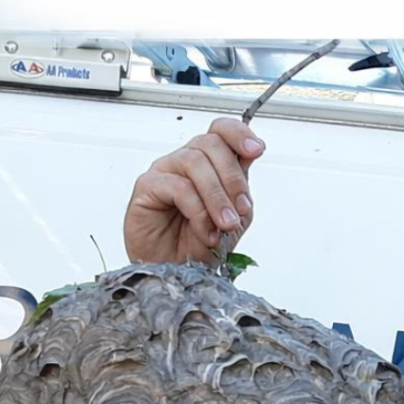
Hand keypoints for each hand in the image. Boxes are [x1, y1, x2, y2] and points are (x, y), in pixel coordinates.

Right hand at [123, 118, 264, 264]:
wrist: (178, 272)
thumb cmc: (202, 244)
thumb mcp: (236, 217)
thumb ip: (242, 188)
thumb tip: (248, 158)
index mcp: (211, 164)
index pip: (222, 131)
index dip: (239, 133)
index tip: (256, 149)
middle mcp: (187, 162)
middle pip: (211, 144)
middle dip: (233, 179)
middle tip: (240, 211)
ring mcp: (166, 171)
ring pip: (195, 163)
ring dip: (217, 197)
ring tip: (224, 225)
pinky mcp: (147, 186)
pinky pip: (177, 186)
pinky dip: (197, 211)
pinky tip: (205, 231)